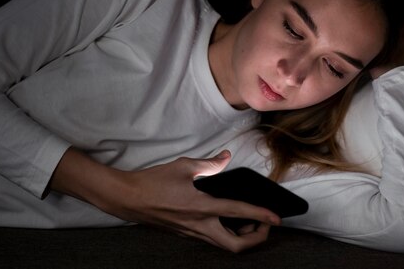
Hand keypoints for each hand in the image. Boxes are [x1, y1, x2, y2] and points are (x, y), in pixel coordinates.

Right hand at [51, 148, 280, 252]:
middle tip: (262, 224)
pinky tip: (224, 218)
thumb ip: (208, 164)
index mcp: (201, 208)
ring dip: (240, 237)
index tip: (277, 218)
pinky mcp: (183, 233)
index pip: (238, 214)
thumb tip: (225, 157)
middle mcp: (199, 226)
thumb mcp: (182, 166)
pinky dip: (225, 232)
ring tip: (247, 221)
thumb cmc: (153, 182)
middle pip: (235, 246)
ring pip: (223, 244)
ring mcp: (190, 233)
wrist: (127, 198)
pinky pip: (211, 239)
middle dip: (255, 239)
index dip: (261, 216)